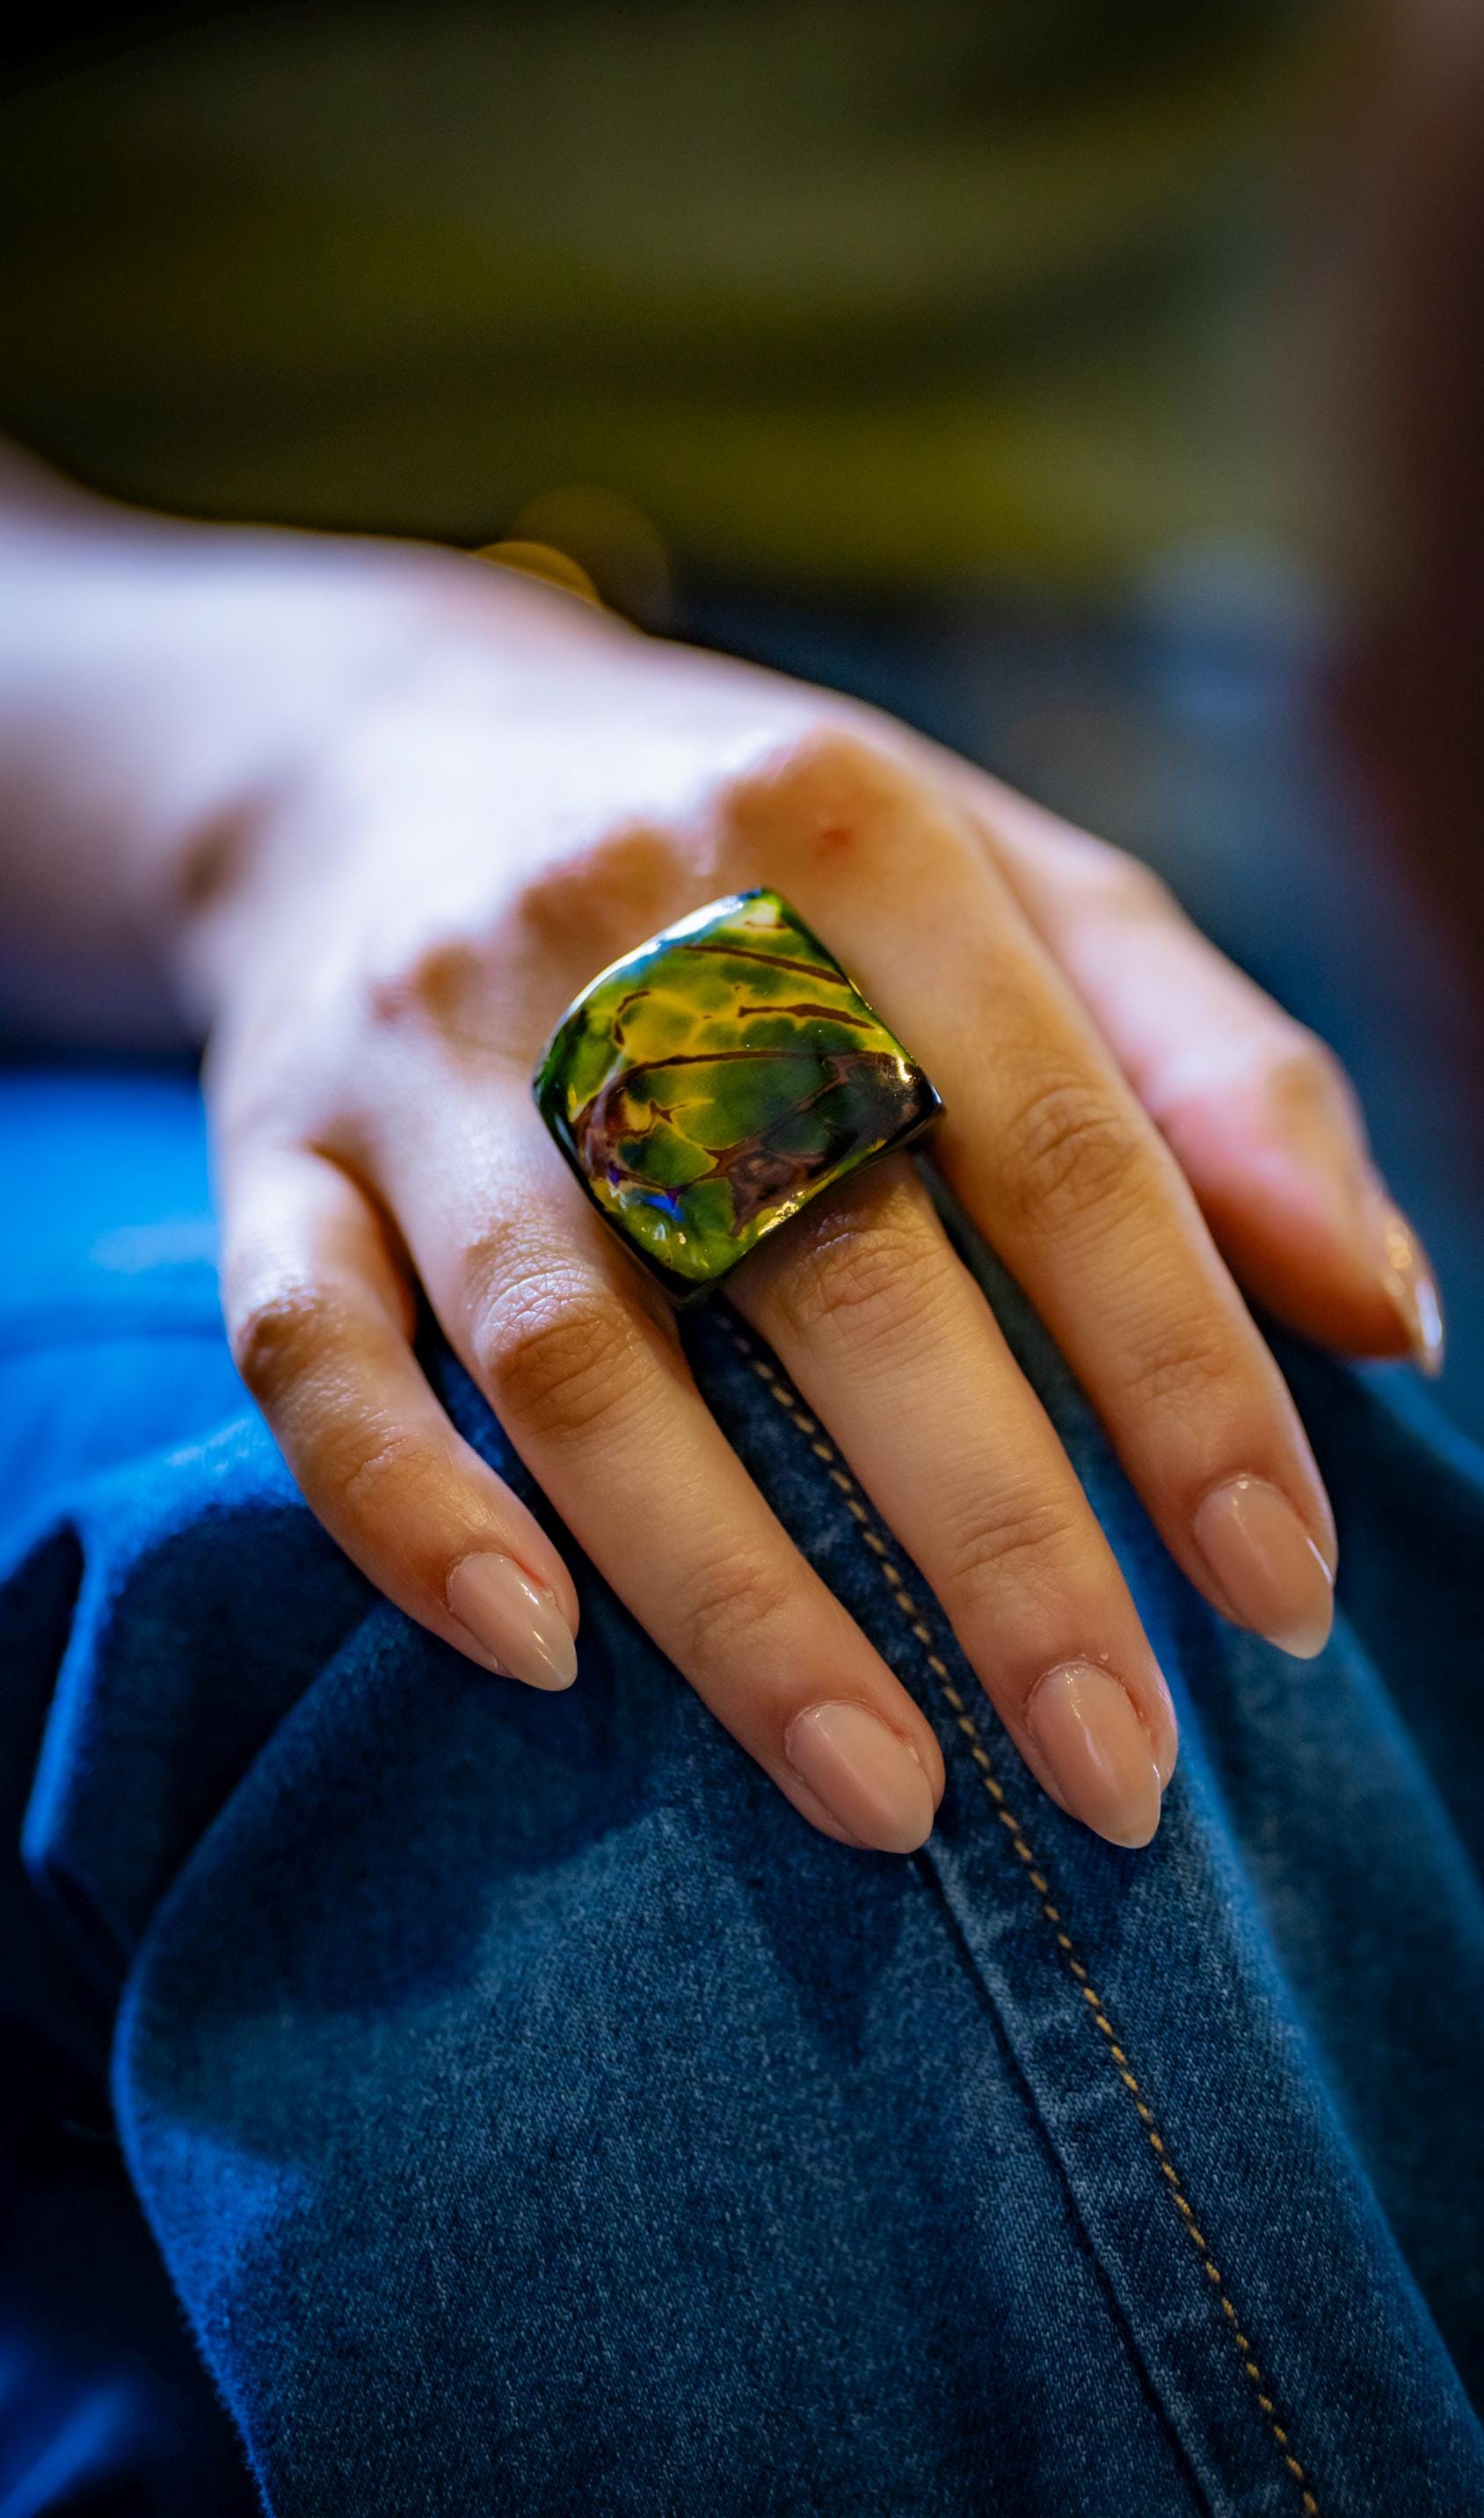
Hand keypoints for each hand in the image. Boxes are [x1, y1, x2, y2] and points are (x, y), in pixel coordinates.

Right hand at [159, 538, 1437, 1854]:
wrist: (376, 753)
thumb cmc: (762, 864)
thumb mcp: (1009, 884)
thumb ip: (1205, 1071)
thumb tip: (1382, 1314)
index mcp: (850, 834)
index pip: (1056, 1138)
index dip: (1184, 1377)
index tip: (1280, 1592)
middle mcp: (623, 925)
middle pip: (826, 1261)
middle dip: (993, 1542)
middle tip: (1115, 1773)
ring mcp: (422, 1043)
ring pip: (571, 1345)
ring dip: (731, 1594)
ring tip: (885, 1802)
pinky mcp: (269, 1141)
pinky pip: (303, 1343)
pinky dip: (408, 1508)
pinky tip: (537, 1656)